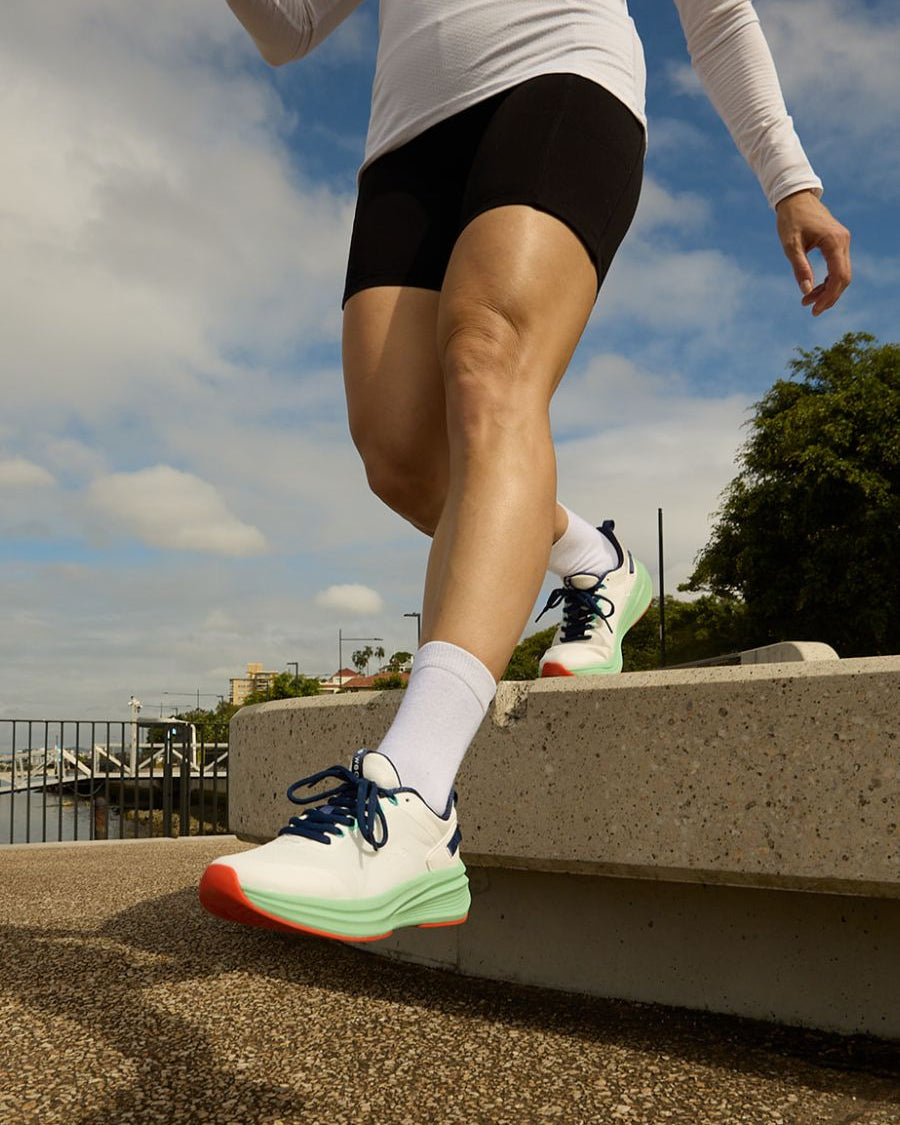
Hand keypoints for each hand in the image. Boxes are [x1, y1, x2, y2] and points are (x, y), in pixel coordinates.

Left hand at [775, 190, 850, 315]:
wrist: (796, 198)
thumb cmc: (790, 220)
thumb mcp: (790, 245)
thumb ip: (799, 268)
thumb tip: (805, 290)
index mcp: (834, 242)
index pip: (838, 276)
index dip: (829, 296)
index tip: (815, 310)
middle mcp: (843, 241)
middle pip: (844, 278)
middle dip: (829, 297)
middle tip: (811, 309)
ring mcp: (843, 241)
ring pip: (842, 273)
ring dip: (827, 290)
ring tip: (807, 301)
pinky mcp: (838, 241)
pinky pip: (838, 266)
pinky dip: (828, 280)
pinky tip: (814, 288)